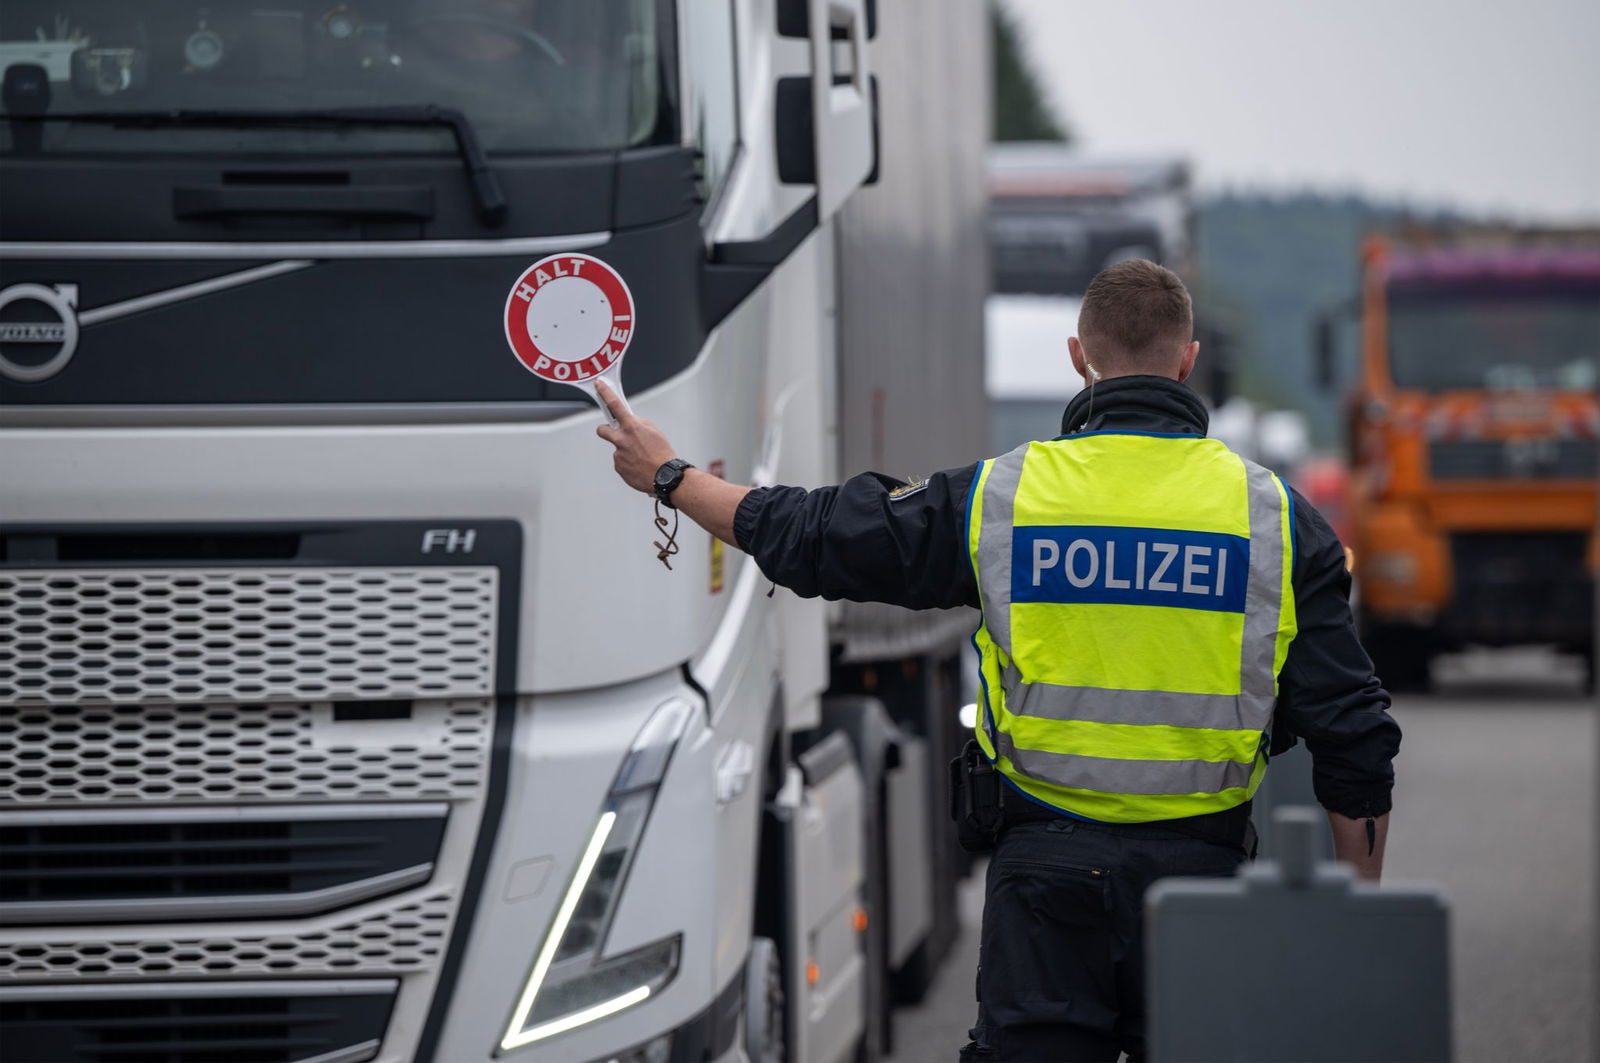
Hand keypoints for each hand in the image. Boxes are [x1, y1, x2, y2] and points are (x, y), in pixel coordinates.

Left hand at [595, 379, 676, 494]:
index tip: (599, 386)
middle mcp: (622, 440)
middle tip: (615, 433)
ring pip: (617, 448)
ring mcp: (618, 454)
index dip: (605, 392)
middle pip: (602, 429)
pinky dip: (628, 463)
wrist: (664, 476)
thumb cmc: (662, 454)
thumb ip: (638, 423)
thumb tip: (630, 422)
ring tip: (640, 457)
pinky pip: (620, 461)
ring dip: (625, 451)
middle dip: (606, 430)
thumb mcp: (653, 431)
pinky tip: (639, 465)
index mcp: (632, 427)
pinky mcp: (618, 467)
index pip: (614, 404)